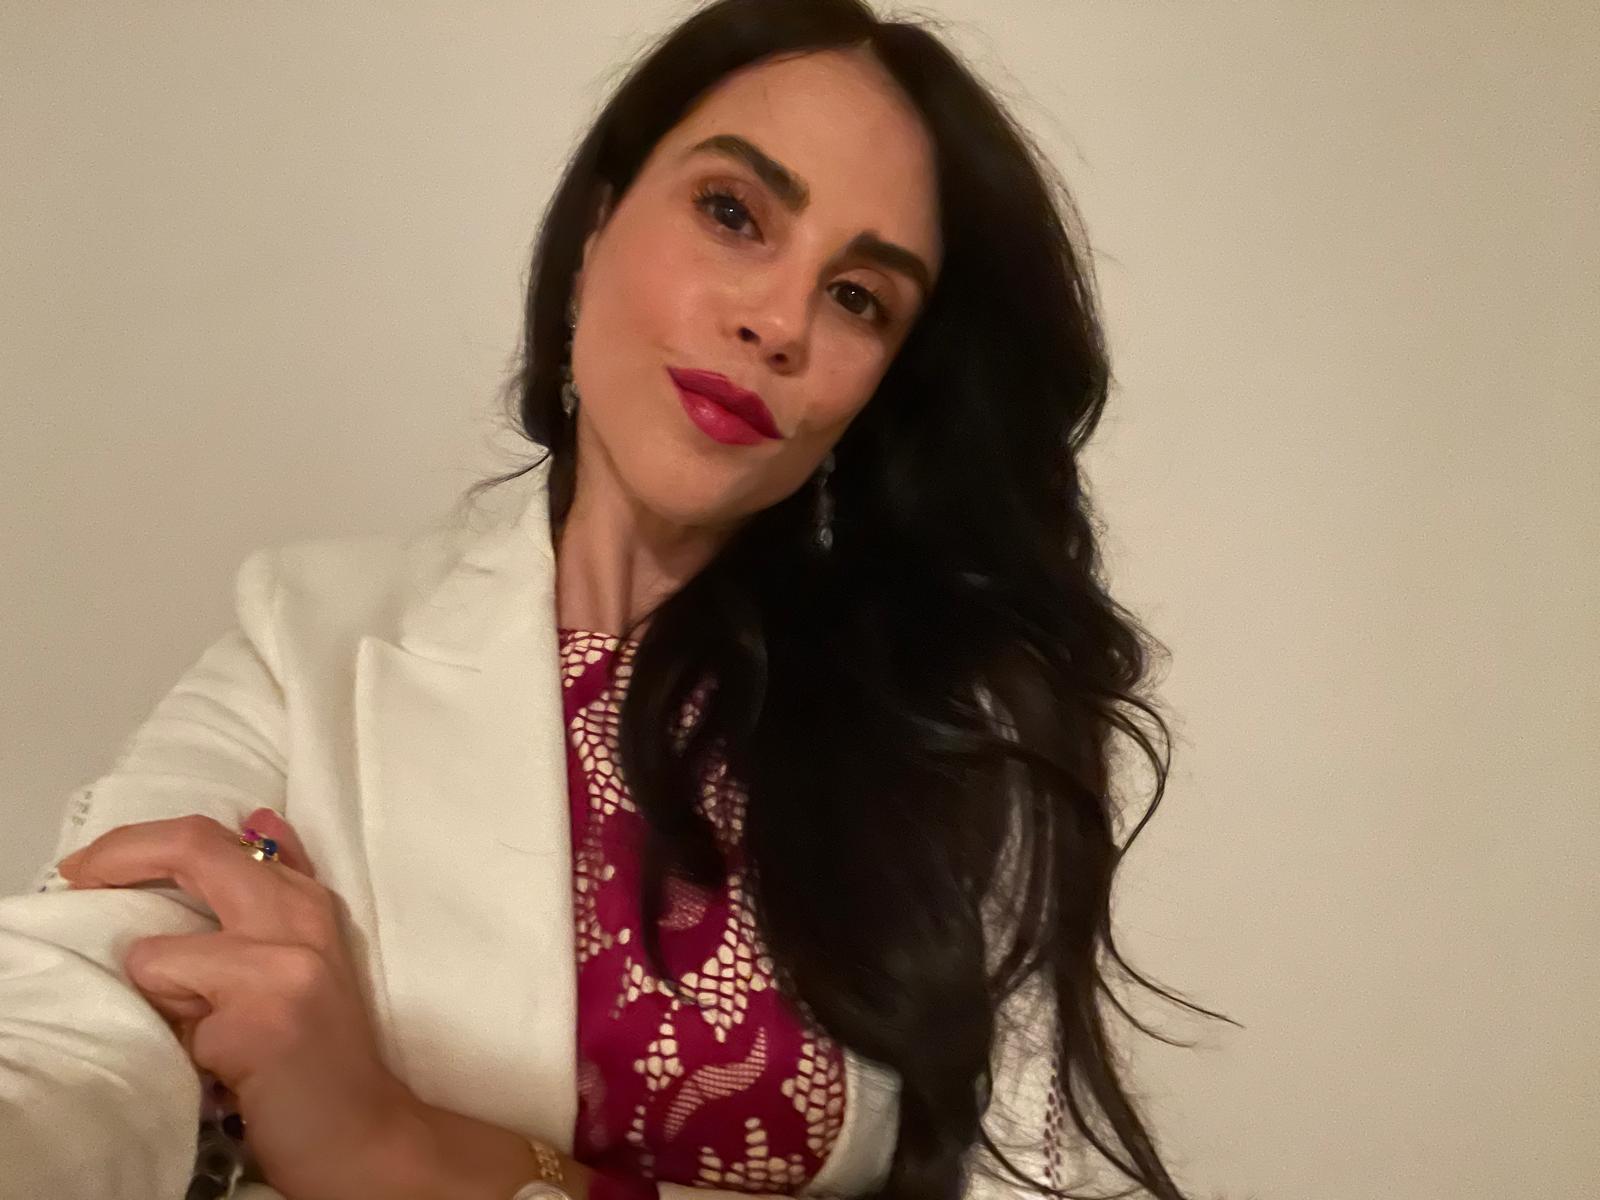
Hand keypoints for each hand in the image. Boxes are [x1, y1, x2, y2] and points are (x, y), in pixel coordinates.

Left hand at [59, 808, 416, 1199]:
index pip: (216, 837)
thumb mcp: (309, 953)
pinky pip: (171, 1017)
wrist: (364, 1128)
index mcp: (305, 898)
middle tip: (75, 877)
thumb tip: (257, 819)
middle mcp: (298, 915)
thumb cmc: (323, 1049)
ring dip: (163, 1002)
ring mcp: (281, 963)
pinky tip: (225, 1066)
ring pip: (158, 954)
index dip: (141, 840)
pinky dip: (183, 1046)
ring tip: (205, 1031)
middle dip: (118, 857)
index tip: (94, 866)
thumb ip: (283, 885)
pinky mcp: (259, 1017)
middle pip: (191, 849)